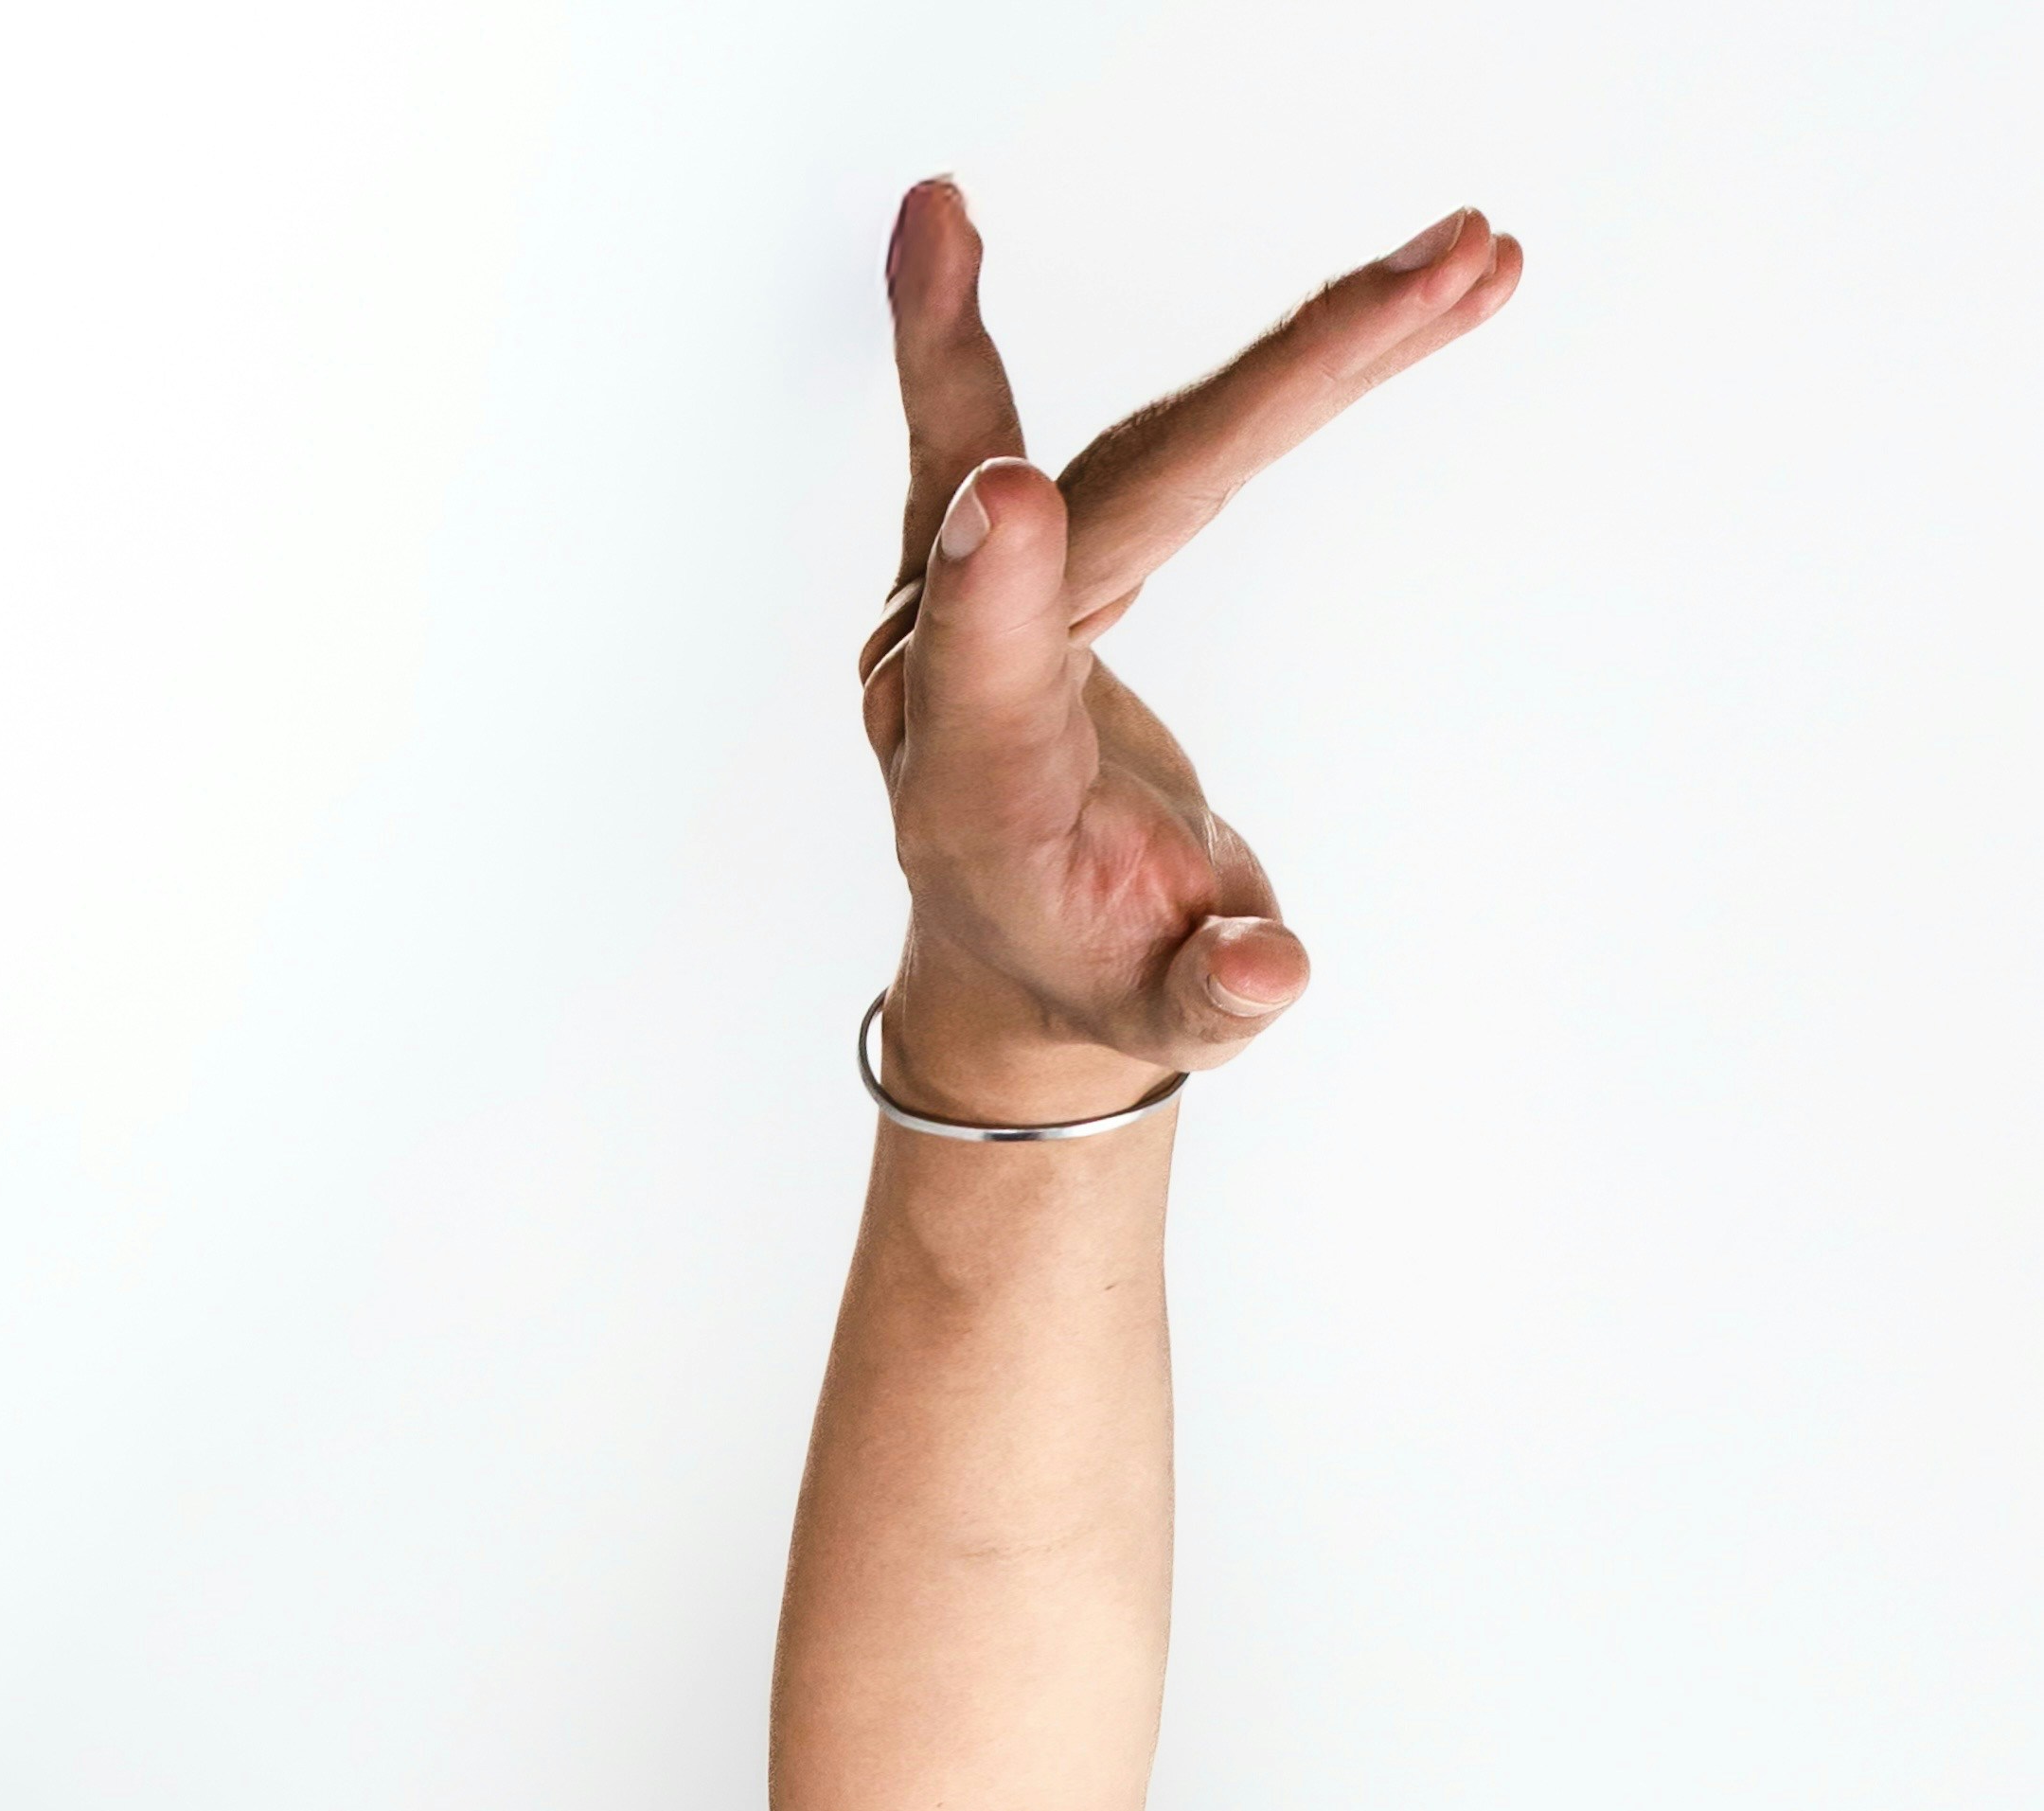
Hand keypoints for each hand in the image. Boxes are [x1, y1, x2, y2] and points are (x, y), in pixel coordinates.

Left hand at [865, 187, 1521, 1103]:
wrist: (1011, 954)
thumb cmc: (1099, 984)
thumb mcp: (1163, 1021)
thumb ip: (1208, 1002)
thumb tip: (1273, 975)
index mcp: (985, 796)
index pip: (993, 680)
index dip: (997, 593)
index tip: (1003, 496)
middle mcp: (951, 670)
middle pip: (1122, 498)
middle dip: (1284, 389)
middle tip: (1438, 282)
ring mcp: (959, 591)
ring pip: (1130, 438)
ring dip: (1298, 345)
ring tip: (1456, 255)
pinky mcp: (986, 540)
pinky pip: (990, 405)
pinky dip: (966, 313)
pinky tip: (932, 211)